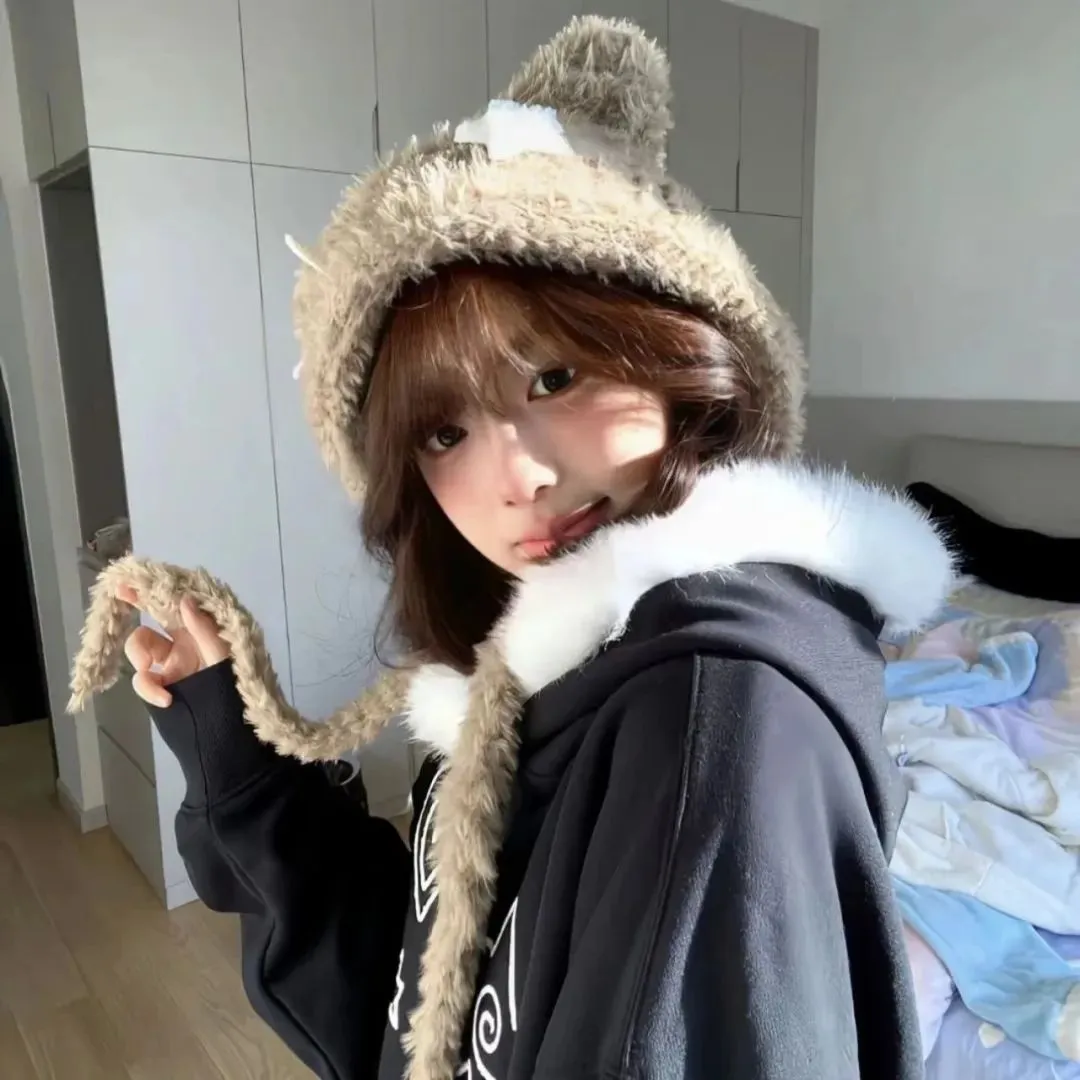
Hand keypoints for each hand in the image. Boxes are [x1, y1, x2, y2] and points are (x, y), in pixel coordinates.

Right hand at [119, 587, 229, 707]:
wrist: (229, 725)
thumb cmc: (233, 684)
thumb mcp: (224, 653)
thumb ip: (203, 629)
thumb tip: (185, 599)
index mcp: (197, 632)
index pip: (172, 607)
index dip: (152, 593)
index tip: (128, 581)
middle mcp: (179, 645)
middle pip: (148, 623)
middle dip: (133, 612)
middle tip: (121, 599)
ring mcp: (167, 667)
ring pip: (138, 650)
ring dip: (138, 655)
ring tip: (149, 667)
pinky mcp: (159, 688)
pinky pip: (142, 682)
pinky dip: (148, 689)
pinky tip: (166, 699)